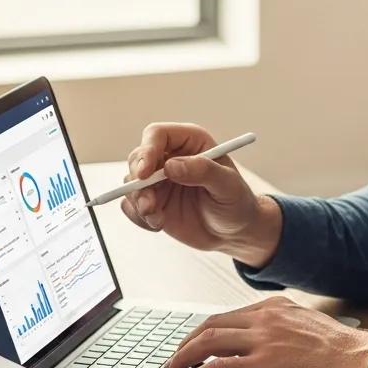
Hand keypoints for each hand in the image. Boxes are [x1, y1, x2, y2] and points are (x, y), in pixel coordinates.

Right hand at [121, 122, 280, 265]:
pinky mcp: (153, 202)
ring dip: (139, 202)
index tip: (144, 173)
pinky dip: (139, 217)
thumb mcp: (229, 186)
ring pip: (131, 183)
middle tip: (149, 205)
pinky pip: (131, 205)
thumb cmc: (237, 203)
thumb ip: (203, 172)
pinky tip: (159, 224)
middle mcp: (170, 158)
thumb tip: (171, 166)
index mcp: (189, 143)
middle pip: (137, 158)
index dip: (146, 150)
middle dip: (138, 182)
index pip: (157, 135)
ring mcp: (158, 181)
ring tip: (158, 219)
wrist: (234, 233)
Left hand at [163, 296, 367, 367]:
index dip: (208, 330)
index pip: (231, 315)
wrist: (361, 363)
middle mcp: (266, 317)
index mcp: (277, 307)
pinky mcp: (262, 365)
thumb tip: (271, 348)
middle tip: (176, 356)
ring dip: (184, 356)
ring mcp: (263, 340)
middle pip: (212, 324)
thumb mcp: (310, 328)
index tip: (197, 341)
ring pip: (208, 341)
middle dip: (188, 341)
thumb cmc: (344, 354)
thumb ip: (286, 330)